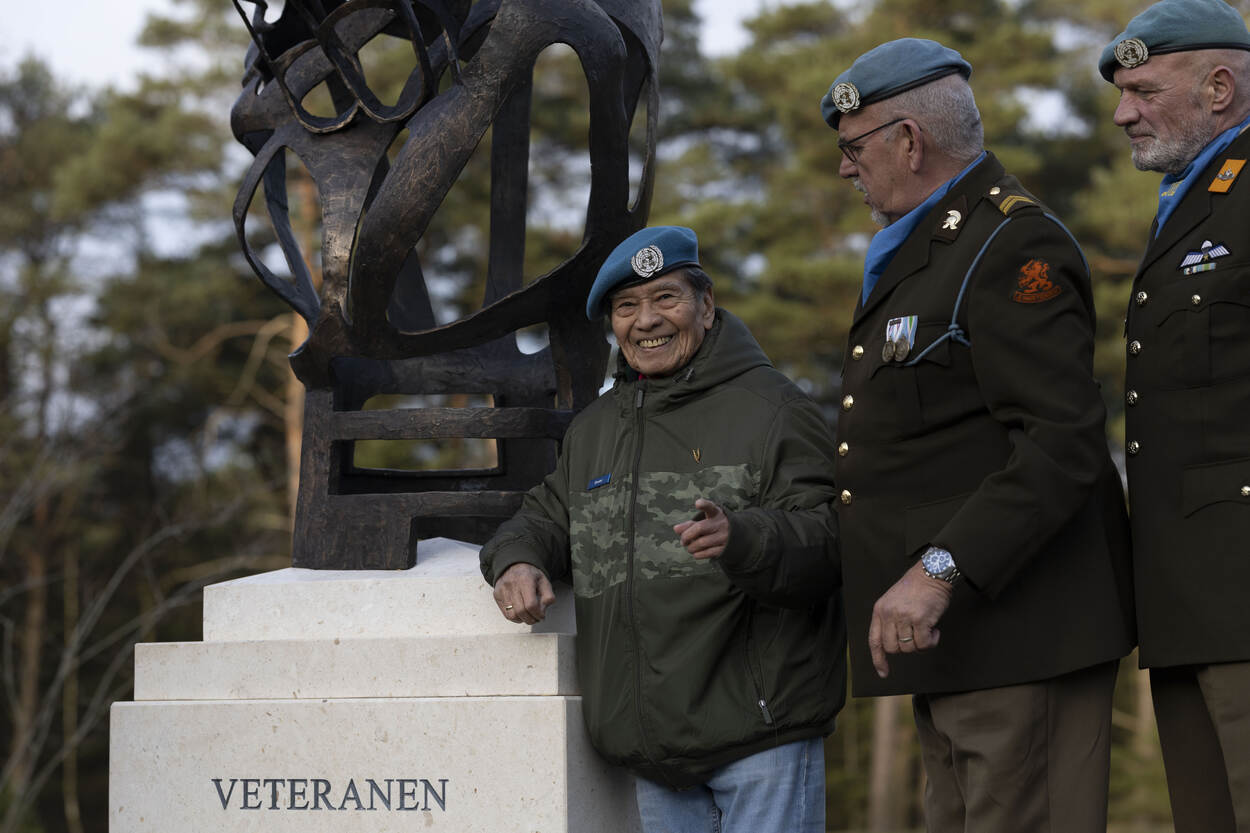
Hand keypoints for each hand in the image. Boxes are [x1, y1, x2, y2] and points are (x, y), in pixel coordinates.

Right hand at [493, 562, 555, 624]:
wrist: (514, 565)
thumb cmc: (531, 575)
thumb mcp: (544, 581)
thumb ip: (548, 596)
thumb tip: (542, 611)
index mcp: (525, 579)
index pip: (531, 604)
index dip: (538, 614)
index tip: (542, 616)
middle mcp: (511, 584)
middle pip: (521, 611)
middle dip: (531, 619)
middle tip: (536, 618)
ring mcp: (502, 590)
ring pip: (512, 615)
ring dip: (523, 620)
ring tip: (529, 616)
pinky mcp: (497, 595)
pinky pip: (506, 614)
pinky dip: (515, 618)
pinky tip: (521, 614)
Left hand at [673, 498, 730, 559]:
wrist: (735, 537)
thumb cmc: (712, 527)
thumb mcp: (703, 521)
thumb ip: (689, 524)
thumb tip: (676, 529)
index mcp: (715, 513)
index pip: (710, 507)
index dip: (704, 504)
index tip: (697, 503)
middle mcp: (721, 524)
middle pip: (699, 528)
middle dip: (686, 536)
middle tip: (683, 541)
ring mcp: (724, 536)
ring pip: (701, 542)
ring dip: (691, 547)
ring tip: (689, 547)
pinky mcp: (724, 548)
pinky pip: (707, 553)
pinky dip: (697, 554)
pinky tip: (695, 552)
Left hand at [867, 561, 953, 677]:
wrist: (932, 572)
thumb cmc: (915, 588)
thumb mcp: (893, 600)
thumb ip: (889, 619)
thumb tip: (894, 645)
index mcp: (879, 610)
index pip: (874, 641)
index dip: (878, 659)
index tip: (883, 672)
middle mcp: (889, 614)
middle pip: (893, 648)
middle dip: (906, 647)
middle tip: (916, 636)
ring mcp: (904, 617)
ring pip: (909, 648)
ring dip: (921, 643)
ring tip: (926, 629)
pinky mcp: (920, 619)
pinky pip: (924, 644)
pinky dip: (932, 641)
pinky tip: (934, 629)